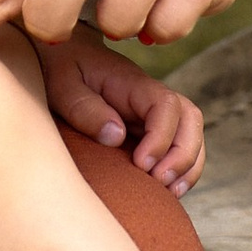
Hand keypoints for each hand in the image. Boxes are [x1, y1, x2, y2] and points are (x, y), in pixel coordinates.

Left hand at [37, 26, 205, 193]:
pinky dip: (181, 169)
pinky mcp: (148, 129)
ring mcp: (152, 113)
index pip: (166, 105)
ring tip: (169, 193)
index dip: (162, 137)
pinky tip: (167, 192)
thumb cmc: (61, 69)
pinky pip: (178, 146)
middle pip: (189, 119)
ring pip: (190, 134)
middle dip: (183, 155)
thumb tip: (117, 136)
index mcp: (132, 83)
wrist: (61, 57)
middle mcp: (150, 97)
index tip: (141, 163)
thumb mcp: (63, 86)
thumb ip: (86, 109)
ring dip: (187, 166)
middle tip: (159, 182)